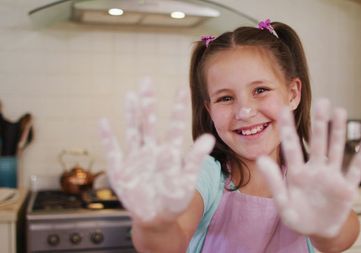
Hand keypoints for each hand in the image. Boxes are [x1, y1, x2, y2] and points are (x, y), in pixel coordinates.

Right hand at [99, 79, 214, 222]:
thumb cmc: (175, 198)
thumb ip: (195, 160)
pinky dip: (108, 138)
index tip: (182, 88)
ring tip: (130, 95)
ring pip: (133, 132)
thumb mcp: (187, 180)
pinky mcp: (121, 171)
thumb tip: (209, 138)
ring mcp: (135, 158)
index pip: (175, 125)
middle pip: (149, 122)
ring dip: (130, 114)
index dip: (177, 108)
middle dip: (148, 103)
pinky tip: (103, 122)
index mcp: (169, 151)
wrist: (157, 218)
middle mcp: (152, 150)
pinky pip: (113, 152)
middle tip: (147, 81)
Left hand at [257, 99, 360, 237]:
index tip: (284, 108)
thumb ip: (274, 181)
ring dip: (338, 132)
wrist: (318, 232)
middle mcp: (315, 170)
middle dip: (320, 123)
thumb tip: (260, 158)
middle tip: (322, 102)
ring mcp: (332, 177)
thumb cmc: (298, 217)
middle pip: (318, 142)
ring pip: (336, 150)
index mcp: (297, 173)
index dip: (288, 128)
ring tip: (340, 111)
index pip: (291, 147)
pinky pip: (355, 170)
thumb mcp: (283, 203)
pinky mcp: (347, 188)